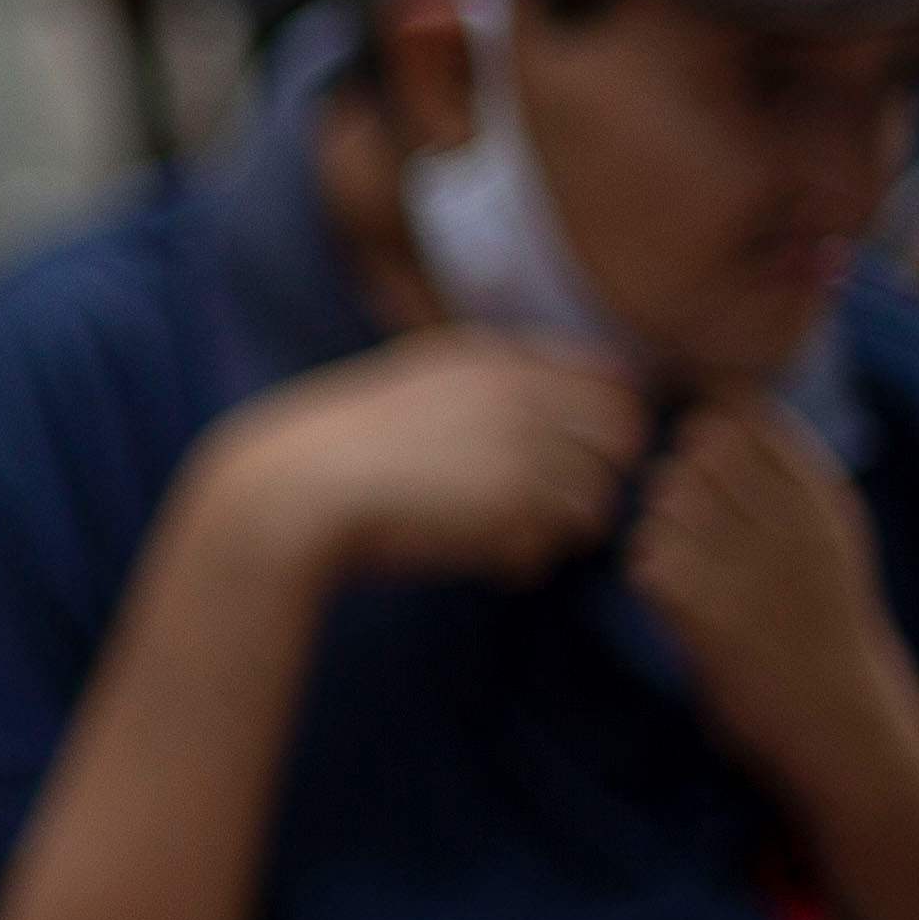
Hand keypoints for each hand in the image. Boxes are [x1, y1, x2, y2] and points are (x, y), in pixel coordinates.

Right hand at [216, 332, 649, 586]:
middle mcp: (520, 390)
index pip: (612, 379)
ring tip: (507, 539)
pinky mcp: (509, 500)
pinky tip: (484, 561)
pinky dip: (527, 559)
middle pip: (626, 434)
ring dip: (563, 526)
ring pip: (599, 497)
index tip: (574, 460)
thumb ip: (484, 385)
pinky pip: (557, 542)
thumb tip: (545, 415)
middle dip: (600, 476)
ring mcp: (519, 443)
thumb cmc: (342, 447)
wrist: (292, 488)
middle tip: (552, 510)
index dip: (605, 426)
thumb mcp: (414, 383)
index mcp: (496, 358)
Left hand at [625, 393, 918, 803]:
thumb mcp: (828, 535)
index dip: (712, 434)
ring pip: (662, 502)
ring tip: (691, 568)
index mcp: (823, 498)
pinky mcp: (707, 612)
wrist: (843, 717)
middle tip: (692, 524)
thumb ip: (785, 474)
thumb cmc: (822, 619)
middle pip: (693, 450)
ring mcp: (749, 566)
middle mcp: (790, 521)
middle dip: (677, 478)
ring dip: (659, 528)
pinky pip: (644, 560)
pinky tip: (676, 602)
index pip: (745, 416)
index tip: (713, 473)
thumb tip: (723, 403)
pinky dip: (648, 577)